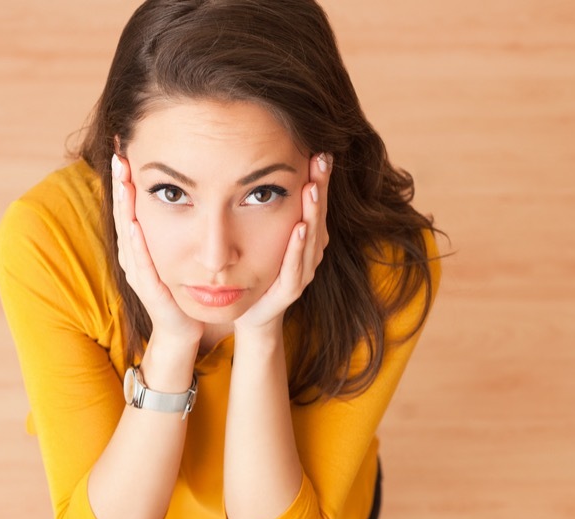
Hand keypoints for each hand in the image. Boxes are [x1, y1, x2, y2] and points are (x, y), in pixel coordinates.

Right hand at [111, 153, 203, 346]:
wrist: (184, 329)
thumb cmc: (182, 289)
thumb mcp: (178, 251)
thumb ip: (175, 224)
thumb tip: (184, 189)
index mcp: (139, 244)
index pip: (129, 205)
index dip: (125, 178)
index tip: (124, 148)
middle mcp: (133, 256)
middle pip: (123, 213)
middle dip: (120, 183)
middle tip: (119, 153)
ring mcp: (138, 272)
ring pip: (128, 233)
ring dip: (125, 206)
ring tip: (123, 180)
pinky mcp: (148, 290)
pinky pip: (141, 263)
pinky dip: (136, 243)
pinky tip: (134, 224)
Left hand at [233, 152, 331, 334]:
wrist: (252, 313)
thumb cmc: (258, 270)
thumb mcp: (264, 234)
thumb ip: (269, 207)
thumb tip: (264, 169)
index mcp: (306, 237)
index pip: (315, 202)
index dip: (320, 178)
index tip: (321, 150)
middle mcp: (309, 252)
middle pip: (318, 215)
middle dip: (321, 186)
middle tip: (322, 159)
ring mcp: (302, 271)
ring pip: (312, 239)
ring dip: (313, 213)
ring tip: (312, 189)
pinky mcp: (290, 290)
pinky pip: (296, 267)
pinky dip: (299, 248)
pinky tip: (300, 229)